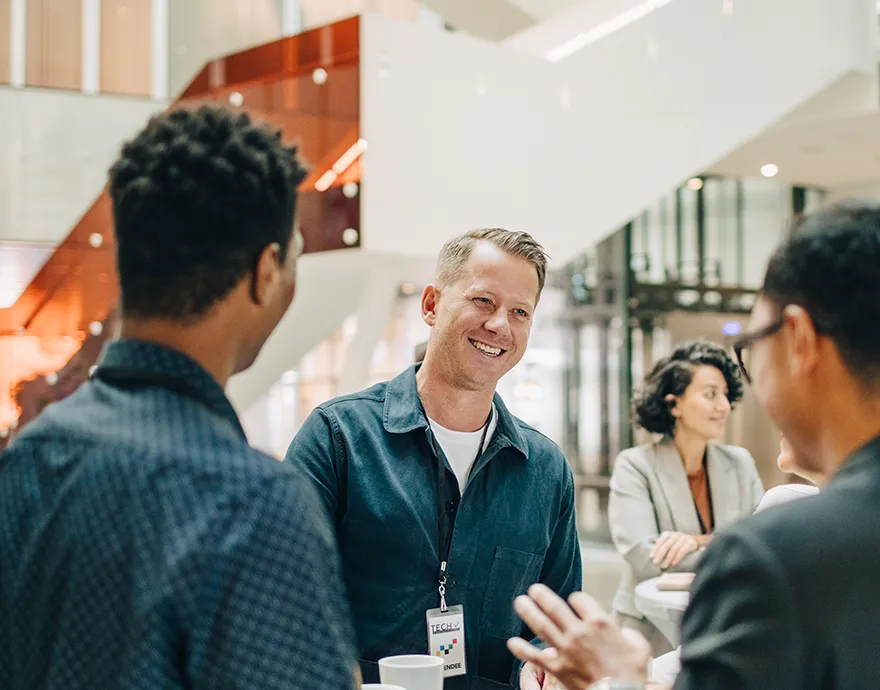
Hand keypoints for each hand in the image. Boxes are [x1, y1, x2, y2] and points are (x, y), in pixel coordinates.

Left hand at [507, 584, 649, 688]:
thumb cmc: (630, 675)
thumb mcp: (639, 647)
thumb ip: (630, 634)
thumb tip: (624, 633)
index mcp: (599, 623)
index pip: (579, 599)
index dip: (577, 599)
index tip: (576, 603)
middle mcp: (579, 632)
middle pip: (554, 607)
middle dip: (542, 596)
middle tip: (534, 590)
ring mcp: (565, 649)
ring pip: (541, 625)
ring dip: (528, 612)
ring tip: (520, 602)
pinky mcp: (557, 667)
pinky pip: (534, 657)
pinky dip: (522, 650)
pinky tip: (512, 643)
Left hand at [651, 531, 699, 568]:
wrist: (695, 542)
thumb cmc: (679, 545)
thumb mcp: (670, 543)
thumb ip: (663, 547)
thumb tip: (653, 557)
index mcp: (668, 534)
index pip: (660, 541)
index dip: (655, 549)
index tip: (651, 557)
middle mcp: (675, 535)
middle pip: (666, 545)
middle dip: (660, 554)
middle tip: (656, 562)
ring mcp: (684, 538)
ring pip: (674, 549)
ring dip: (668, 558)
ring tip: (664, 566)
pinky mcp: (691, 543)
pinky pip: (683, 551)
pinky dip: (677, 558)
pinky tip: (673, 563)